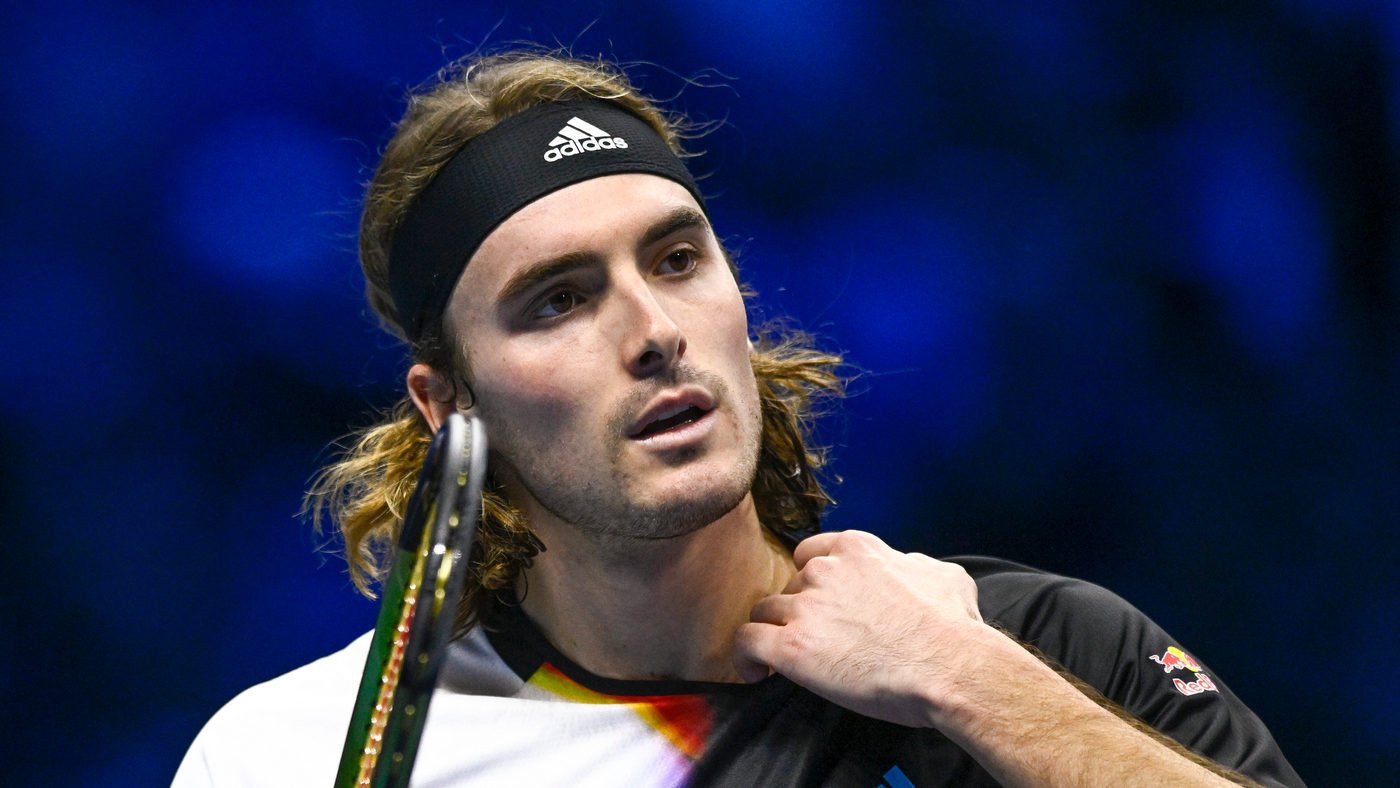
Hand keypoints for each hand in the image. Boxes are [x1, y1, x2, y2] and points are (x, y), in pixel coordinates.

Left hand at [733, 530, 989, 727]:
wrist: (951, 667)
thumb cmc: (954, 627)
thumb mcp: (943, 575)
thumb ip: (913, 564)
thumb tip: (906, 568)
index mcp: (856, 550)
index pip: (811, 554)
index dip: (811, 581)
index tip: (817, 603)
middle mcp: (824, 571)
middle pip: (790, 587)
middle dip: (799, 612)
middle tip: (816, 640)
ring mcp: (805, 608)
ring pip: (766, 613)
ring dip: (774, 633)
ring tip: (783, 660)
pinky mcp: (791, 647)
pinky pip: (747, 643)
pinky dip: (745, 657)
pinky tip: (755, 672)